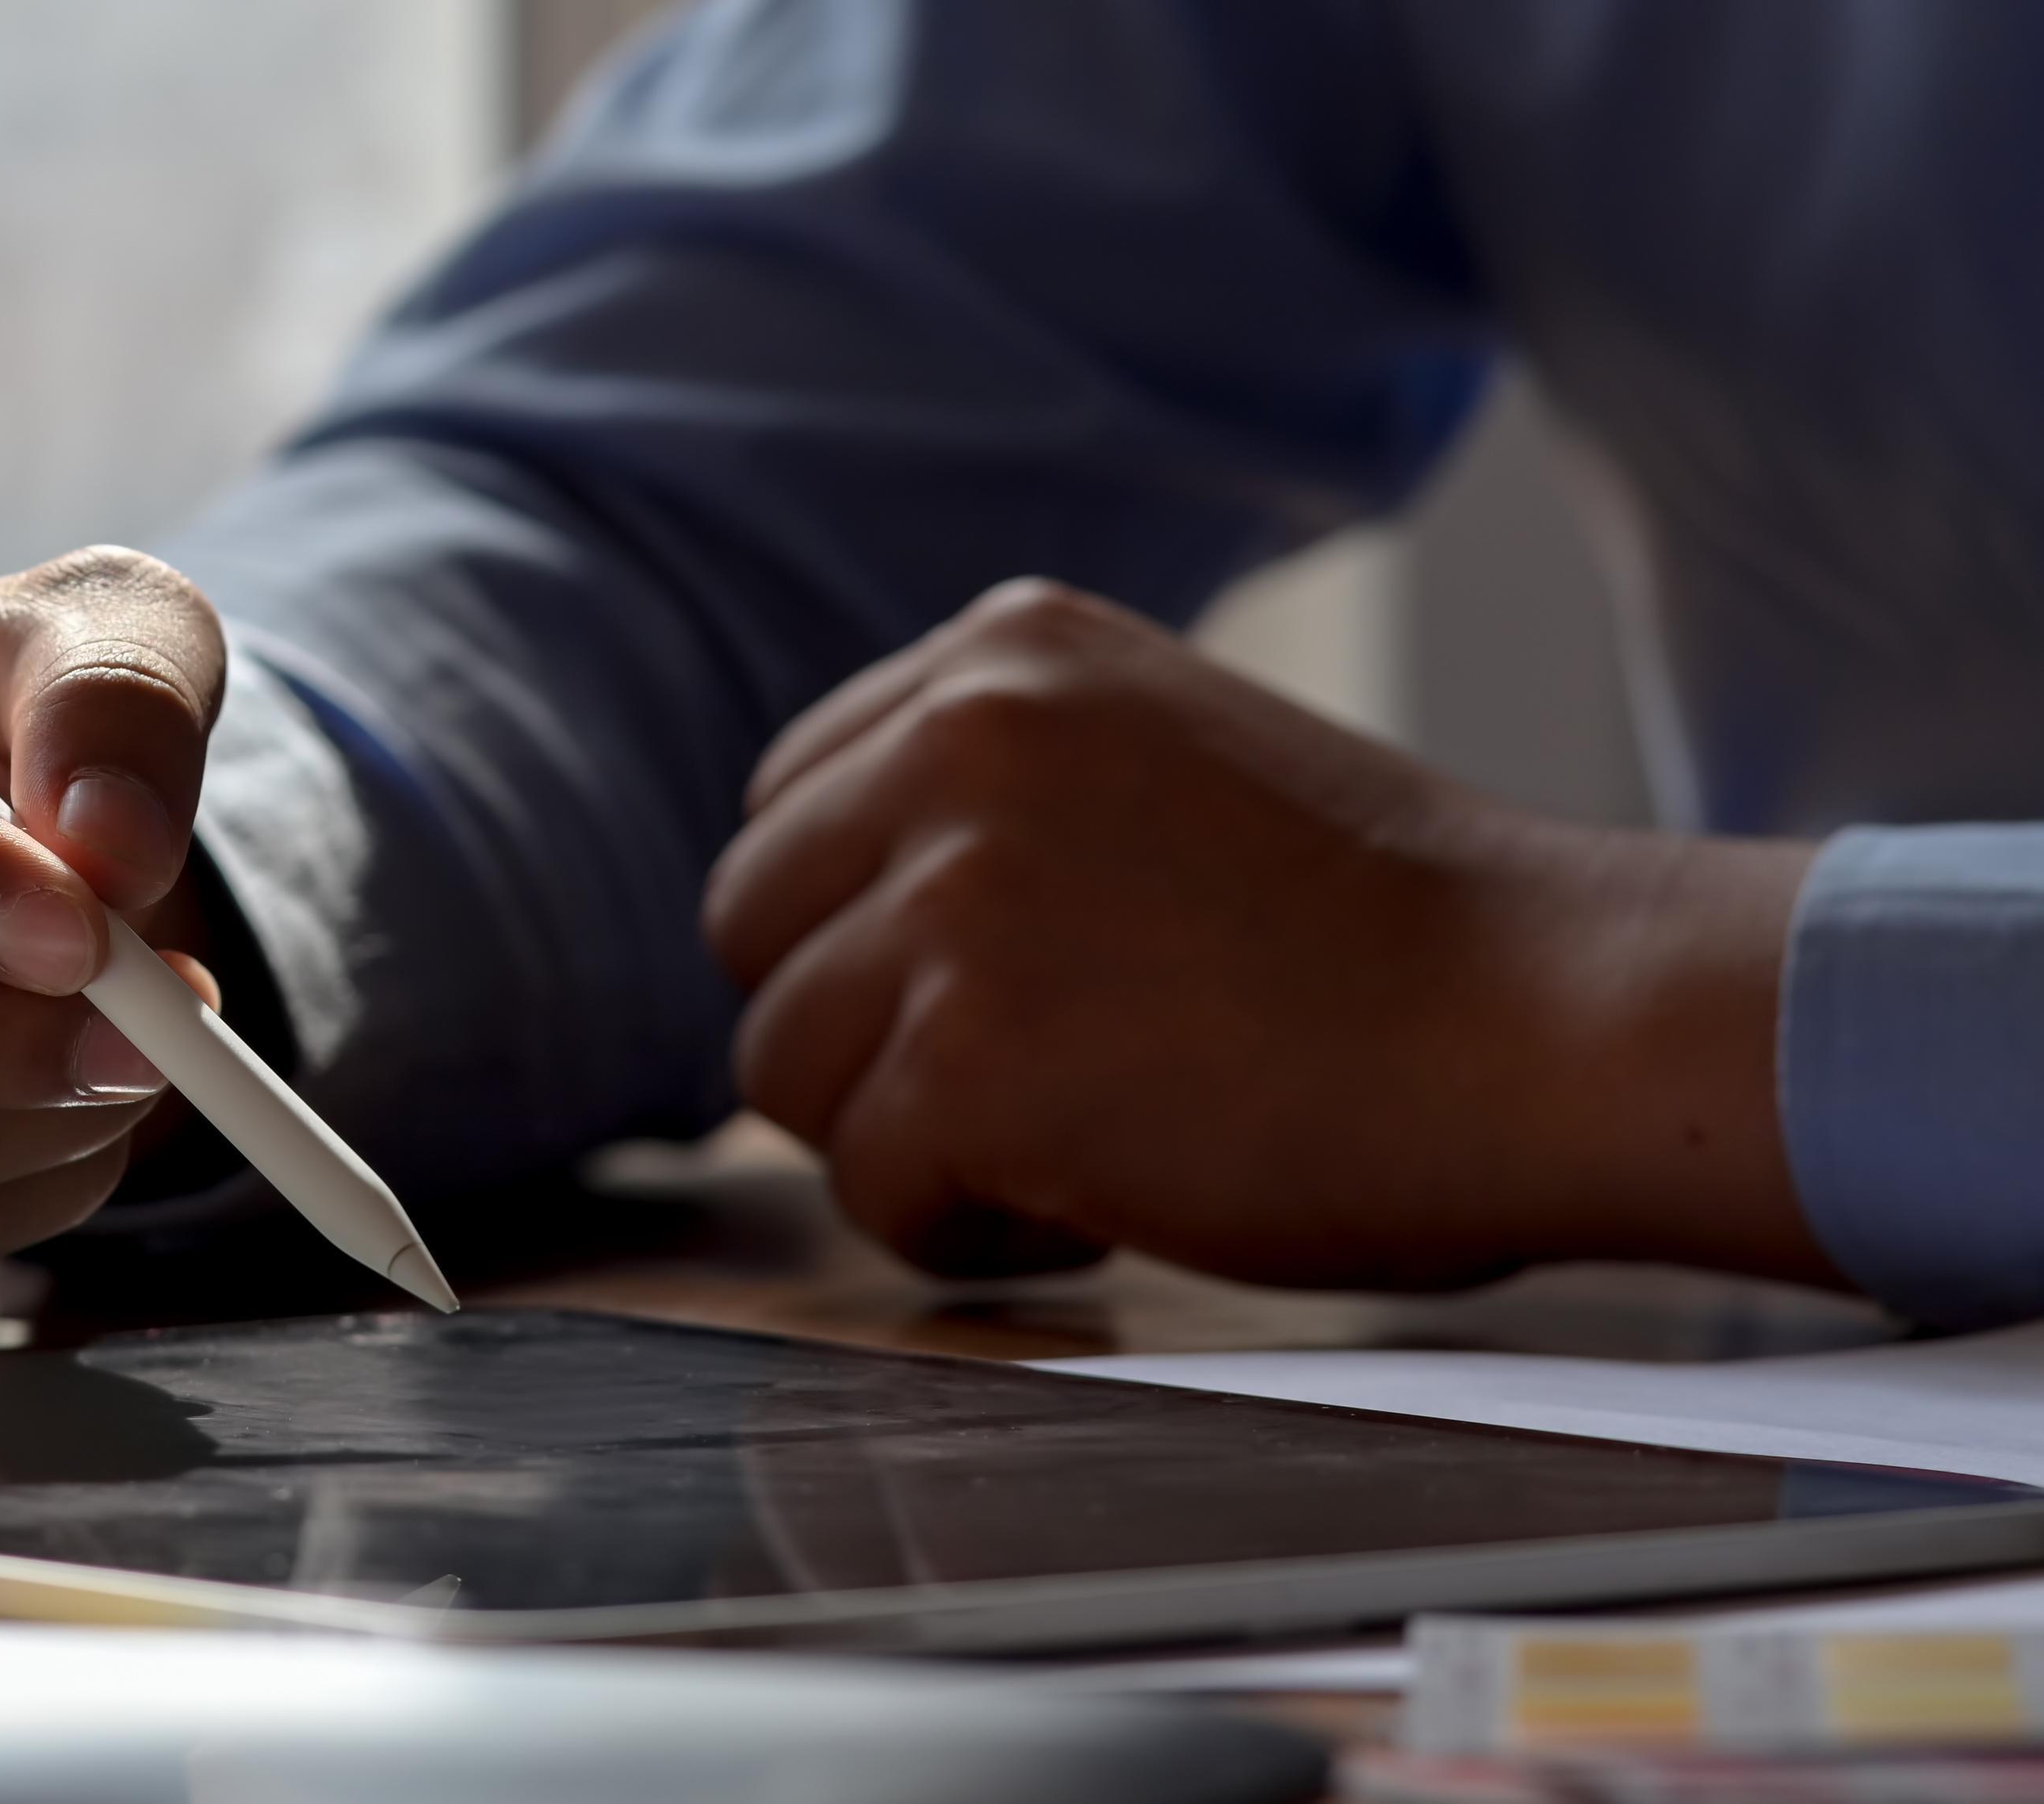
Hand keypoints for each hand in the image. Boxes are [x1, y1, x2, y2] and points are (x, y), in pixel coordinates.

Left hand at [700, 579, 1838, 1291]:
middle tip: (1005, 1088)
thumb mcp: (1167, 760)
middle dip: (850, 1030)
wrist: (1562, 1022)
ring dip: (901, 1138)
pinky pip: (871, 1187)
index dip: (853, 927)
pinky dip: (961, 1234)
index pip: (789, 802)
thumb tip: (833, 915)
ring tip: (1063, 1153)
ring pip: (784, 1067)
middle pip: (752, 929)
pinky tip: (1090, 1215)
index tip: (969, 993)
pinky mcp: (971, 1062)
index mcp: (1004, 651)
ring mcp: (954, 900)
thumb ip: (1001, 799)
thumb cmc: (1401, 936)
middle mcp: (958, 743)